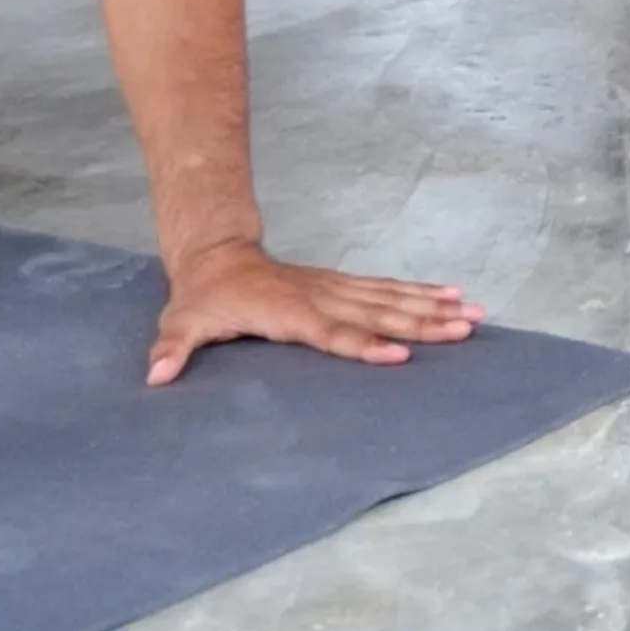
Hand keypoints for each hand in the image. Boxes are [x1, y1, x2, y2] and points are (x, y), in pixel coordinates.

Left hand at [147, 238, 482, 386]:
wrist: (217, 255)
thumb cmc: (204, 296)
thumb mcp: (181, 320)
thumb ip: (172, 348)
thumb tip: (156, 375)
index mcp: (288, 312)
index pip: (332, 332)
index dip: (364, 344)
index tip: (400, 355)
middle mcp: (320, 297)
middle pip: (379, 312)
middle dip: (423, 322)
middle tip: (463, 329)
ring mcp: (335, 289)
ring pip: (393, 298)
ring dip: (434, 306)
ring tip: (474, 313)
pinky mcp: (343, 286)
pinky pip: (389, 289)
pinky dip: (423, 292)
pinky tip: (453, 296)